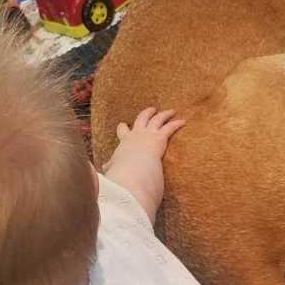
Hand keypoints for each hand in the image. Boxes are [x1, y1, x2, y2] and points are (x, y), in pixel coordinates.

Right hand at [104, 108, 184, 222]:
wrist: (130, 172)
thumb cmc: (122, 174)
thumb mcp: (112, 171)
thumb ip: (109, 170)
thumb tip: (101, 171)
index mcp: (124, 144)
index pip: (122, 133)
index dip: (123, 129)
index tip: (122, 124)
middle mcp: (135, 136)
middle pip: (140, 119)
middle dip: (146, 114)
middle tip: (151, 110)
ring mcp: (147, 135)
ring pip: (156, 119)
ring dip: (164, 114)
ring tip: (170, 111)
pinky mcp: (158, 138)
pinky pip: (169, 128)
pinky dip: (176, 124)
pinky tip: (183, 121)